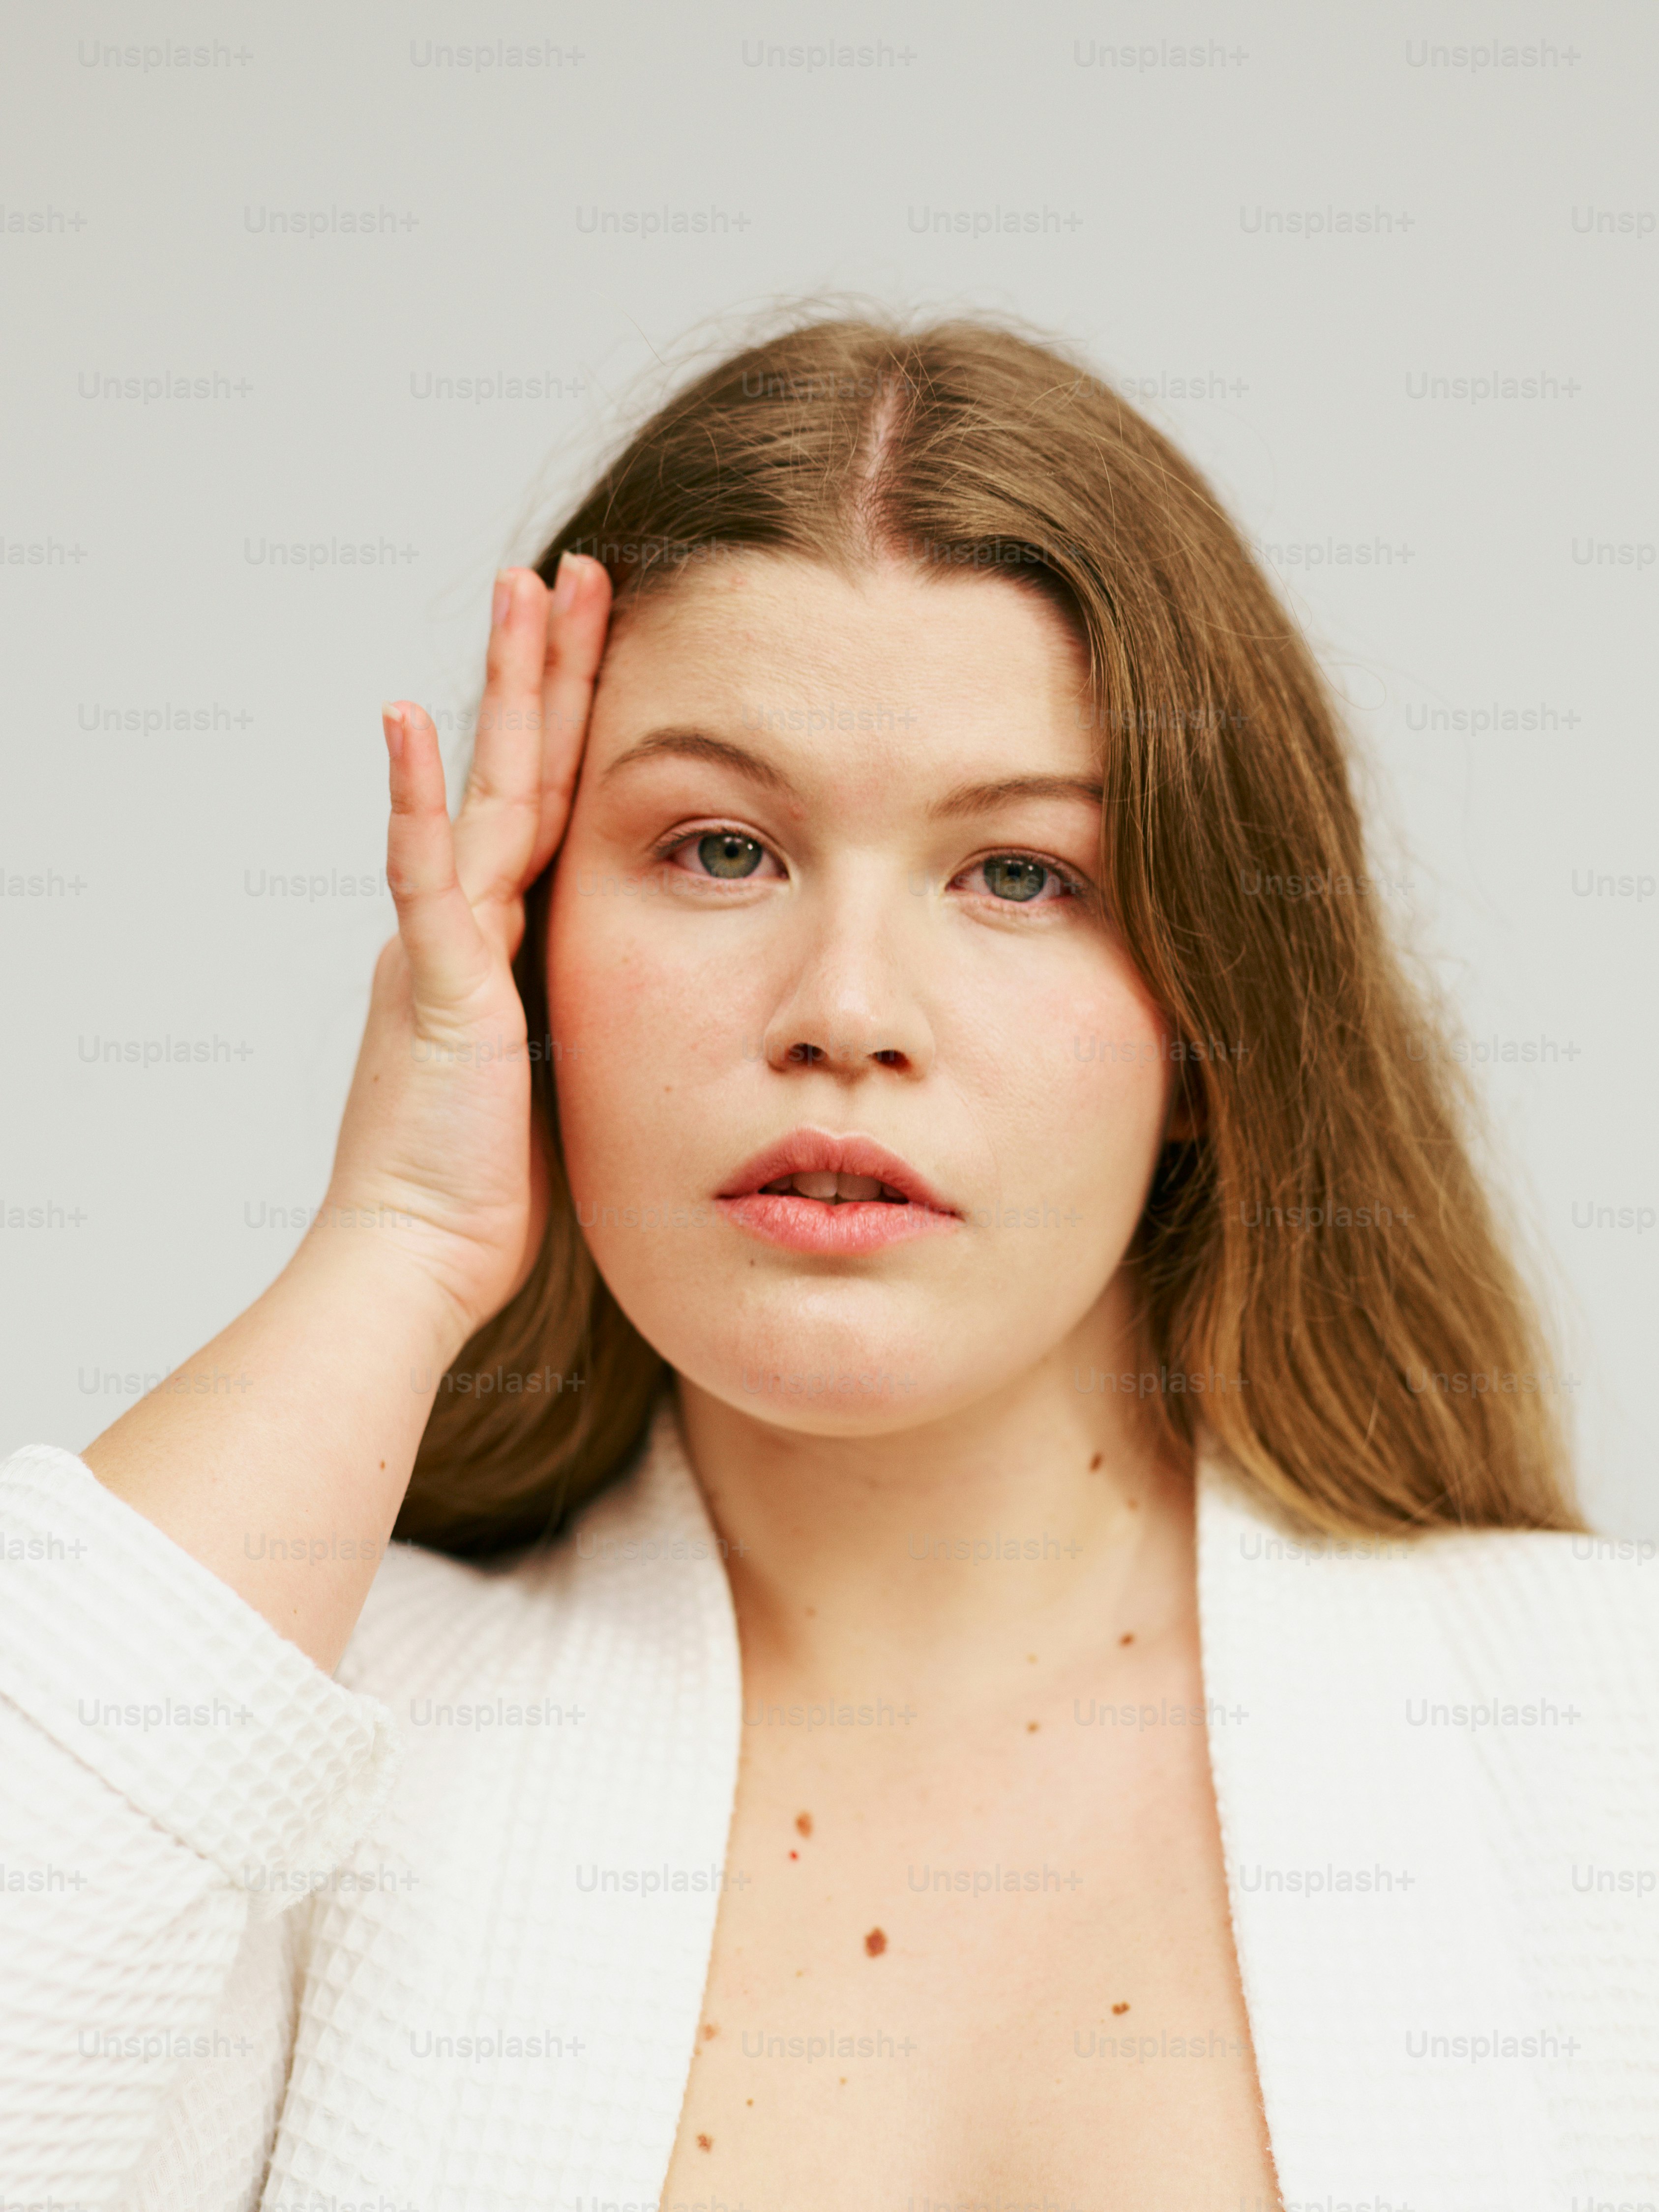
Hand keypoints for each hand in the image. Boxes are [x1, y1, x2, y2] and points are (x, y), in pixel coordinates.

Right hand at [313, 555, 611, 1347]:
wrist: (419, 1254)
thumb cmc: (483, 1194)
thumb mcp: (554, 1081)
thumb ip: (574, 1023)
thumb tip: (626, 1009)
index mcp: (502, 946)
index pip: (550, 810)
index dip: (576, 727)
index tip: (602, 649)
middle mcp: (468, 926)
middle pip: (520, 772)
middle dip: (549, 671)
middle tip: (572, 574)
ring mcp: (446, 945)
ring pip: (483, 791)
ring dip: (507, 691)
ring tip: (523, 590)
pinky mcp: (434, 981)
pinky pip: (423, 872)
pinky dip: (414, 797)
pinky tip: (411, 719)